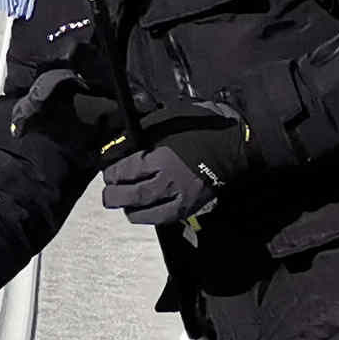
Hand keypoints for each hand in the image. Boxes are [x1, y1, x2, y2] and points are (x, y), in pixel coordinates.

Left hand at [100, 121, 246, 229]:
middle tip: (107, 195)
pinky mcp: (191, 206)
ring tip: (124, 205)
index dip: (113, 173)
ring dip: (130, 210)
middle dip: (115, 196)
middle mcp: (170, 181)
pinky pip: (165, 218)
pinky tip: (144, 211)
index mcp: (162, 158)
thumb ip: (141, 135)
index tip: (108, 173)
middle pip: (133, 195)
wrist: (231, 144)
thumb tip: (119, 146)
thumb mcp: (165, 121)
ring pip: (148, 212)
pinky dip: (151, 217)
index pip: (128, 170)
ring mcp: (182, 197)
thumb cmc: (197, 127)